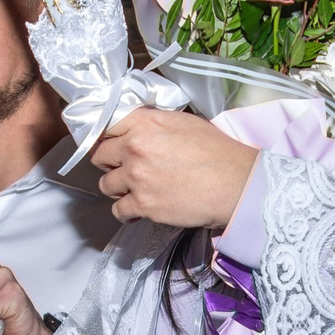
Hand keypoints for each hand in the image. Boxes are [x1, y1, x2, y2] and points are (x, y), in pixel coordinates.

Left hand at [90, 109, 256, 228]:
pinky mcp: (143, 204)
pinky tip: (138, 210)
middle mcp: (135, 147)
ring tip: (134, 190)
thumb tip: (140, 129)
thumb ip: (154, 123)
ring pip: (106, 184)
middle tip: (123, 169)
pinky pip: (118, 210)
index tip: (110, 145)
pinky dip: (126, 212)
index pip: (105, 126)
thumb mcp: (185, 123)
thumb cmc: (218, 152)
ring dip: (117, 188)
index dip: (107, 137)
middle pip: (99, 155)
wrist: (236, 184)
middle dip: (109, 163)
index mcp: (145, 122)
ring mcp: (137, 177)